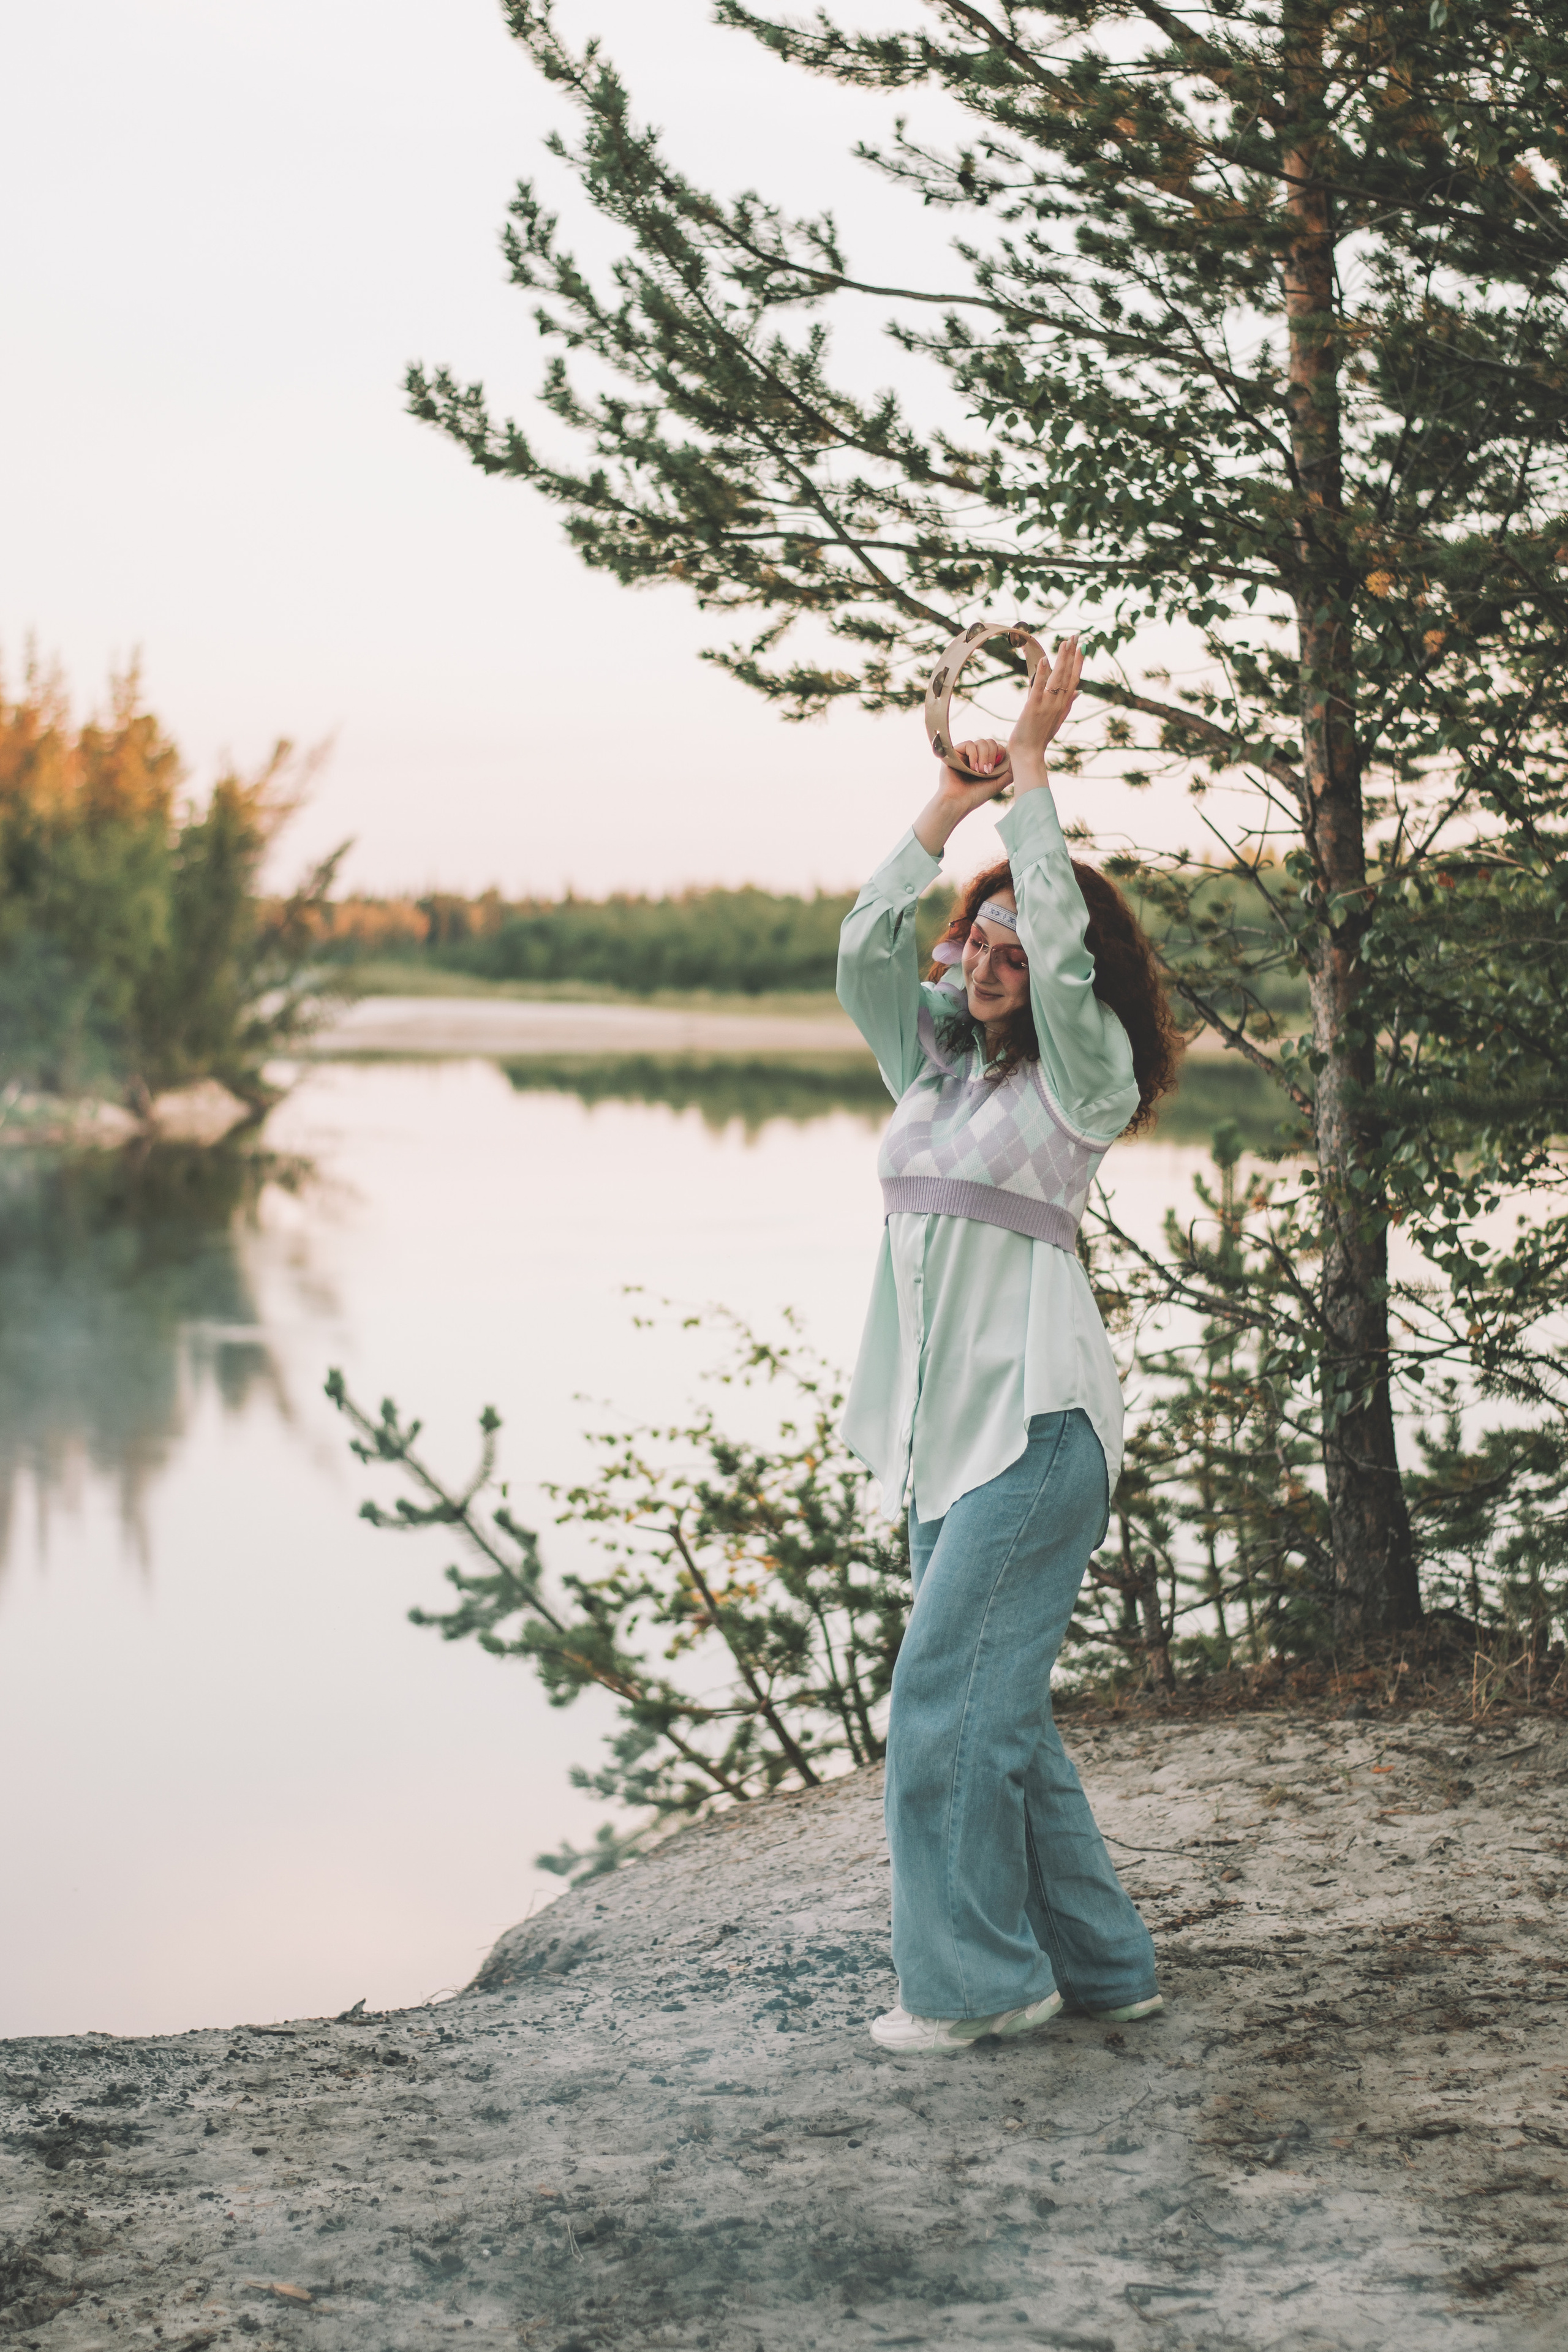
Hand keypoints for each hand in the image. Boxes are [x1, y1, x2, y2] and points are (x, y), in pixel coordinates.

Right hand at [912, 737, 1009, 854]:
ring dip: (984, 757)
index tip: (996, 768)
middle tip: (988, 771)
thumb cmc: (976, 796)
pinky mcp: (954, 753)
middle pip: (990, 742)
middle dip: (992, 755)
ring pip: (981, 742)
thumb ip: (1009, 772)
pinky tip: (972, 768)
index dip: (1000, 753)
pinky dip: (974, 755)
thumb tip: (1017, 759)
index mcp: (985, 762)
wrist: (957, 802)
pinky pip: (969, 744)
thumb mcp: (997, 783)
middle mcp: (974, 756)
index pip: (997, 747)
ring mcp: (964, 754)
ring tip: (979, 772)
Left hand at [1008, 634, 1081, 788]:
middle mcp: (1058, 703)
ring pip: (1057, 678)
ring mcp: (1047, 705)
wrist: (1029, 753)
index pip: (1074, 679)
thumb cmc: (1041, 736)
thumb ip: (1069, 703)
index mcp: (1064, 704)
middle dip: (1071, 655)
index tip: (1081, 647)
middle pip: (1067, 675)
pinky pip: (1038, 688)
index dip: (1078, 663)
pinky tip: (1044, 660)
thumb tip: (1079, 691)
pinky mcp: (1033, 707)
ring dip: (1061, 659)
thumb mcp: (1058, 719)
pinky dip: (1042, 674)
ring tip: (1064, 643)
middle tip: (1075, 636)